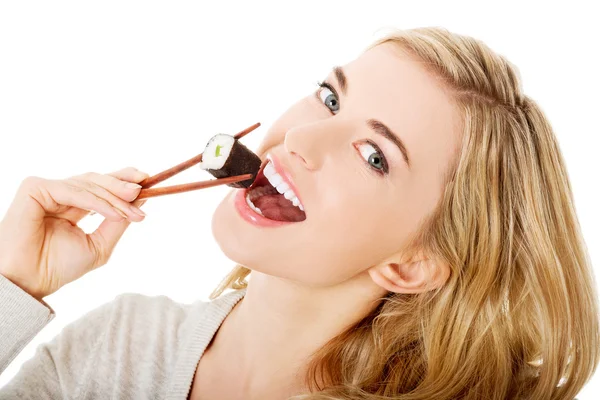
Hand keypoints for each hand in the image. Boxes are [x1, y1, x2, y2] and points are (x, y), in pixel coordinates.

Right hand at [0, 167, 148, 299]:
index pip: (101, 186)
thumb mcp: (99, 244)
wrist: (29, 282)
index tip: (148, 180)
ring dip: (113, 198)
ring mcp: (47, 189)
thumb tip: (141, 200)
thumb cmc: (57, 267)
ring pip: (88, 184)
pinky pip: (73, 191)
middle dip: (122, 185)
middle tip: (142, 190)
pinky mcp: (35, 188)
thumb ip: (118, 223)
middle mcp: (60, 195)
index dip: (123, 180)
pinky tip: (113, 213)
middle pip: (97, 180)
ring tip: (132, 211)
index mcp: (74, 205)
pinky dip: (95, 202)